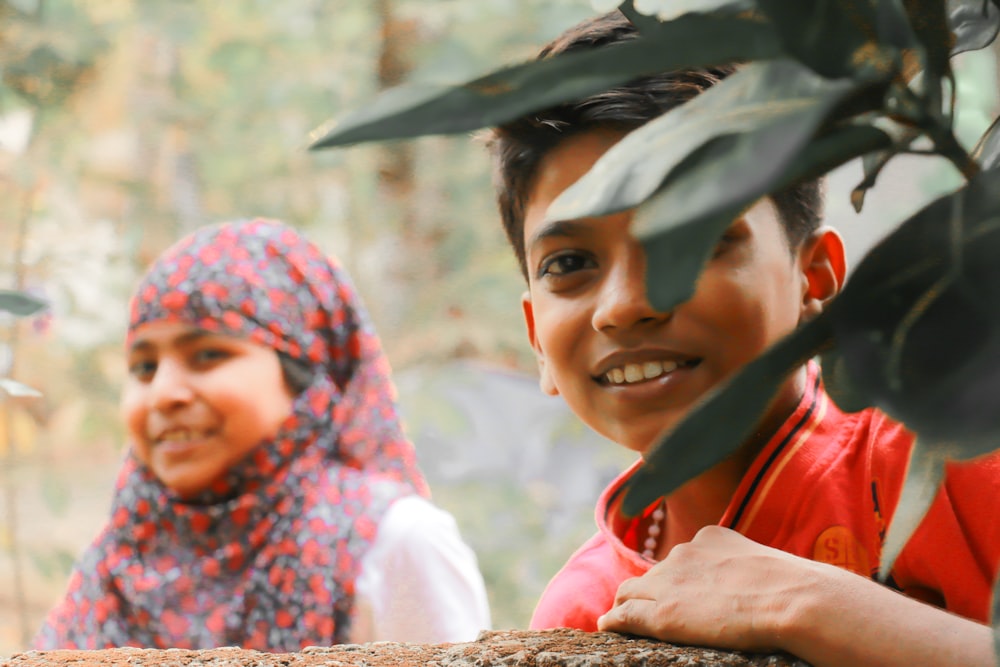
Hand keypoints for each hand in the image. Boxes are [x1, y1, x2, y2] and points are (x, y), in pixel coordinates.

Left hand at [597, 525, 821, 652]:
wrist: (793, 599)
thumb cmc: (796, 589)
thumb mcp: (766, 565)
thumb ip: (747, 570)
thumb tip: (756, 585)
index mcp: (710, 538)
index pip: (680, 559)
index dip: (674, 578)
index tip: (676, 592)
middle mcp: (684, 554)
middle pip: (652, 575)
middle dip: (646, 591)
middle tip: (641, 610)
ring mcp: (669, 583)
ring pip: (631, 592)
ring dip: (626, 605)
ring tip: (621, 620)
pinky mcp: (662, 614)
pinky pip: (624, 615)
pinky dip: (613, 621)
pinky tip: (607, 628)